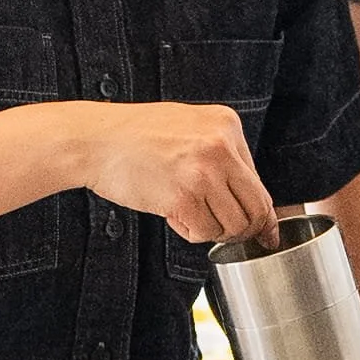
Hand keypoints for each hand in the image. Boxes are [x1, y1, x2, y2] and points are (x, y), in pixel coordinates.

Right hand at [78, 101, 273, 246]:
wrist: (94, 139)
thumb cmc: (135, 135)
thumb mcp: (189, 126)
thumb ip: (221, 153)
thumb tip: (249, 197)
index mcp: (227, 124)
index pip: (260, 182)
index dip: (262, 214)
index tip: (265, 232)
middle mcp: (221, 146)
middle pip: (256, 208)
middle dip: (246, 230)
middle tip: (230, 236)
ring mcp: (203, 172)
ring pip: (233, 225)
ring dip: (214, 231)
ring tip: (190, 216)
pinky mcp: (183, 197)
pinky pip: (204, 232)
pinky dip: (190, 232)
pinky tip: (173, 214)